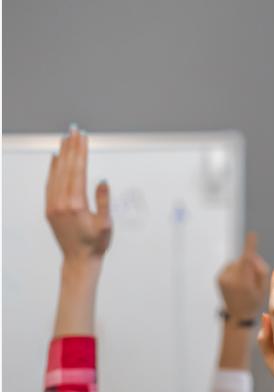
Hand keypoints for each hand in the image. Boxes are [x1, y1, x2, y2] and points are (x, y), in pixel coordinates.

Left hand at [45, 127, 111, 263]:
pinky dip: (52, 168)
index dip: (81, 152)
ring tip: (65, 139)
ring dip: (62, 155)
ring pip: (56, 173)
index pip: (78, 171)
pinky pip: (49, 183)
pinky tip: (55, 159)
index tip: (83, 137)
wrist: (78, 260)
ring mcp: (52, 205)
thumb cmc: (95, 244)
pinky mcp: (49, 208)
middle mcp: (60, 202)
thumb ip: (103, 201)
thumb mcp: (106, 224)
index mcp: (76, 204)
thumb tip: (102, 181)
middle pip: (66, 168)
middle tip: (74, 130)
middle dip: (71, 147)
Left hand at [218, 231, 269, 319]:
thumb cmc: (254, 303)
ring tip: (247, 282)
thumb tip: (252, 256)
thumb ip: (260, 271)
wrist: (237, 316)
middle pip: (245, 261)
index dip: (250, 247)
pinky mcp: (219, 277)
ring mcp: (223, 278)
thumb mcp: (263, 289)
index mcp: (243, 284)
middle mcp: (231, 279)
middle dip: (252, 264)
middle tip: (256, 278)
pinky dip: (238, 270)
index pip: (247, 260)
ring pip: (238, 263)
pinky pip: (232, 266)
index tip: (252, 235)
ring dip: (244, 267)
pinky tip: (239, 282)